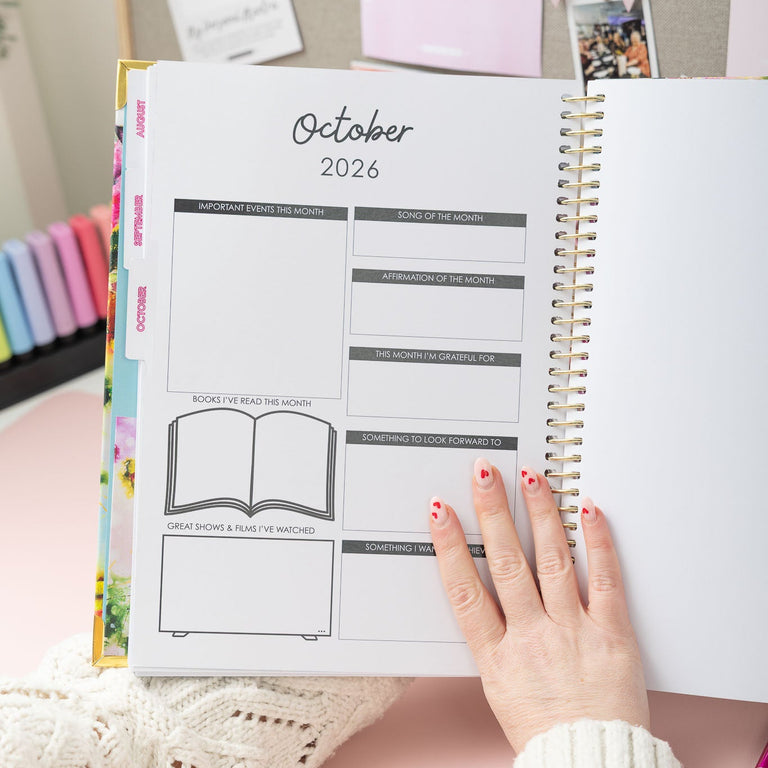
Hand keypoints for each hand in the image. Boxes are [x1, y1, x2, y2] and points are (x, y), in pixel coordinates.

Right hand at [429, 461, 649, 752]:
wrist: (592, 761)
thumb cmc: (543, 730)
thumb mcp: (500, 687)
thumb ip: (492, 638)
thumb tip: (479, 592)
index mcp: (498, 656)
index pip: (465, 590)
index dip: (450, 546)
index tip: (441, 512)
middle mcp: (533, 637)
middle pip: (507, 563)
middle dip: (493, 512)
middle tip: (484, 474)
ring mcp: (573, 632)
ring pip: (553, 560)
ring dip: (540, 513)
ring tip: (531, 476)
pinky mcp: (612, 634)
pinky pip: (606, 580)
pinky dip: (598, 542)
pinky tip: (587, 510)